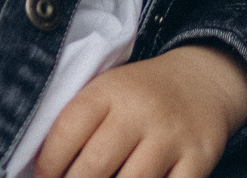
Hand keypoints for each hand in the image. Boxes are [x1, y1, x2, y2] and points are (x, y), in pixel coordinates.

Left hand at [34, 44, 246, 177]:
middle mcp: (140, 110)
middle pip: (94, 166)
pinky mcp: (199, 157)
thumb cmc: (142, 94)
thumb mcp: (109, 91)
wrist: (203, 79)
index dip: (48, 164)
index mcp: (109, 90)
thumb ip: (80, 123)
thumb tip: (44, 171)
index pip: (67, 130)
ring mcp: (171, 136)